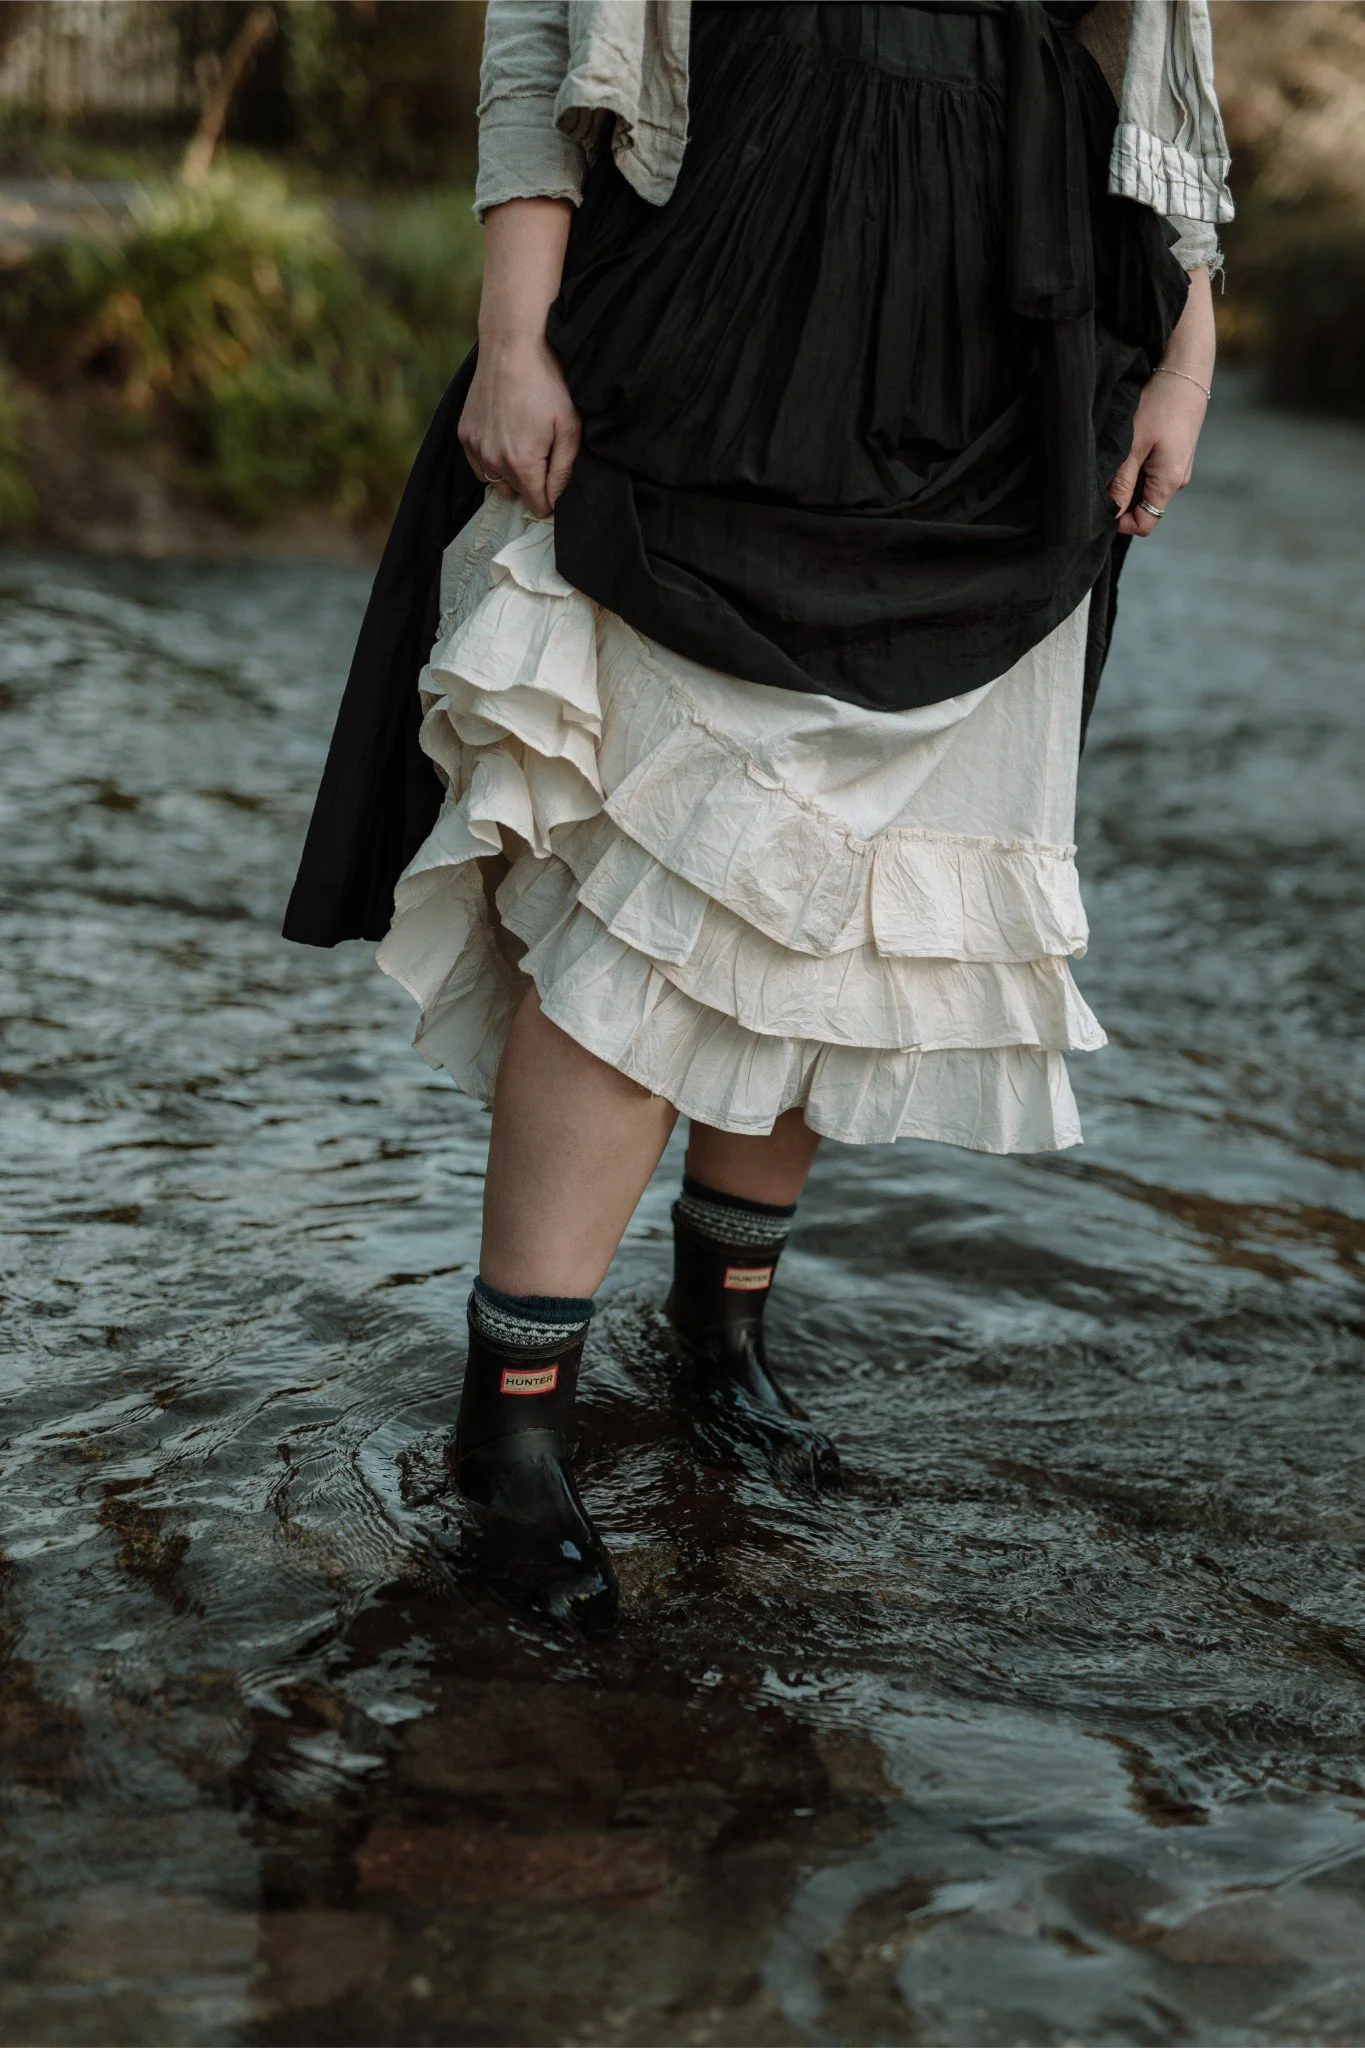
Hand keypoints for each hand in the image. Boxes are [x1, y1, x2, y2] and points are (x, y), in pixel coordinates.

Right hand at [458, 334, 580, 519]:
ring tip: (523, 446)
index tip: (555, 484)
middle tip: (542, 456)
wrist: (512, 347)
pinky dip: (491, 460)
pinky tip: (504, 438)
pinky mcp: (464, 434)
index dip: (549, 500)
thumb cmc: (546, 384)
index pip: (537, 506)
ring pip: (495, 482)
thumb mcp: (569, 427)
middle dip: (530, 485)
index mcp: (522, 464)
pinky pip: (479, 465)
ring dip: (509, 475)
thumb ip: (563, 471)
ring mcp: (475, 448)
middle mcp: (494, 461)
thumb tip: (555, 501)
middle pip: (516, 495)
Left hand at [1109, 369, 1207, 537]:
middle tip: (1106, 475)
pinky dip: (1138, 468)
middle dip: (1123, 499)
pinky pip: (1153, 474)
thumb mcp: (1133, 444)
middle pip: (1144, 508)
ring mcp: (1179, 469)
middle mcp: (1178, 481)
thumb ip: (1122, 482)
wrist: (1186, 373)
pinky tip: (1131, 448)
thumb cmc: (1160, 404)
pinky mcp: (1176, 456)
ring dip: (1129, 481)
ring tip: (1120, 456)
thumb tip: (1112, 513)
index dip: (1121, 522)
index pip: (1144, 524)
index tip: (1102, 504)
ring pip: (1146, 490)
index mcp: (1169, 482)